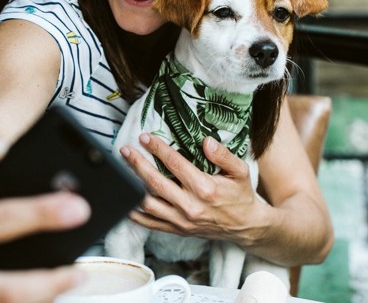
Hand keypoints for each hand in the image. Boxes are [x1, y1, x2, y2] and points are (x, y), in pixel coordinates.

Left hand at [119, 133, 263, 243]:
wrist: (245, 226)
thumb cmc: (241, 195)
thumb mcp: (240, 171)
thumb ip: (223, 155)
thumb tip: (206, 141)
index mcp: (205, 188)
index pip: (175, 164)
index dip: (157, 149)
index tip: (144, 138)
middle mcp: (190, 206)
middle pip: (155, 182)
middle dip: (137, 164)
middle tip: (125, 151)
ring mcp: (182, 220)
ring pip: (149, 203)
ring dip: (133, 186)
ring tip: (122, 171)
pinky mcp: (178, 230)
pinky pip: (151, 224)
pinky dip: (136, 214)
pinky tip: (127, 201)